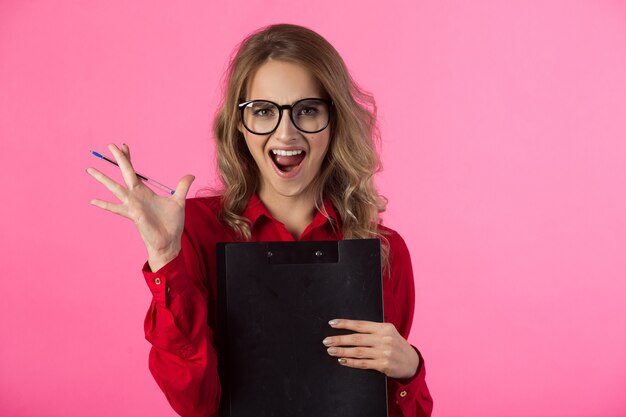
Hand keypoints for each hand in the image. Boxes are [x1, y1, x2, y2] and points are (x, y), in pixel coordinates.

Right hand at [87, 143, 194, 270]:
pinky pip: (116, 208)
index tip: (123, 146)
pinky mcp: (133, 214)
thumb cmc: (171, 223)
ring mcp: (132, 205)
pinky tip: (92, 200)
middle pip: (125, 172)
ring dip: (103, 178)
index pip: (134, 171)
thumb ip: (182, 187)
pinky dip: (104, 204)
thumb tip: (191, 175)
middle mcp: (135, 196)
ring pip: (115, 187)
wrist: (169, 241)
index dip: (129, 159)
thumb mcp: (178, 201)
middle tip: (109, 144)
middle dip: (118, 159)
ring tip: (89, 169)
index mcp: (144, 192)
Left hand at [322, 319, 419, 379]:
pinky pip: (363, 363)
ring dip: (342, 351)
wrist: (412, 362)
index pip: (360, 324)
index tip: (332, 323)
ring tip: (331, 350)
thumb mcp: (389, 333)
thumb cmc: (397, 345)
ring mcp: (384, 352)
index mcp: (384, 328)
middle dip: (339, 339)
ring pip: (358, 351)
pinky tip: (342, 360)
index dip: (345, 324)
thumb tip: (351, 329)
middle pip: (356, 338)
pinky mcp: (383, 365)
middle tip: (326, 341)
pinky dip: (351, 362)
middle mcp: (384, 339)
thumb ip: (373, 330)